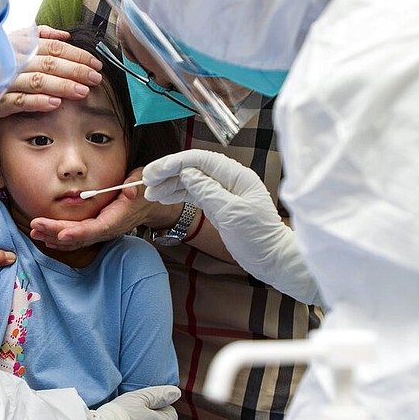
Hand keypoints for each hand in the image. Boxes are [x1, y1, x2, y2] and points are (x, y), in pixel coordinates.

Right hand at [0, 26, 102, 118]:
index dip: (77, 55)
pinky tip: (55, 104)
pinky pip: (19, 101)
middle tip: (95, 78)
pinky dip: (38, 101)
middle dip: (76, 71)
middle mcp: (13, 61)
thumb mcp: (13, 43)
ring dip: (62, 86)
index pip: (54, 47)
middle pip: (50, 64)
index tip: (95, 63)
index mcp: (20, 46)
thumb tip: (65, 35)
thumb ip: (39, 37)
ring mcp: (5, 81)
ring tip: (82, 92)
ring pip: (37, 82)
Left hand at [30, 169, 181, 250]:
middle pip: (79, 236)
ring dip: (53, 237)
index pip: (96, 229)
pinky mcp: (95, 230)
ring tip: (35, 232)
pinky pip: (76, 239)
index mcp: (117, 219)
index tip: (61, 234)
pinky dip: (60, 239)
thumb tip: (129, 190)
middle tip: (35, 226)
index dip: (78, 233)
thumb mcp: (144, 183)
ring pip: (75, 240)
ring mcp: (100, 232)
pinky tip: (46, 237)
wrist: (150, 204)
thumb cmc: (145, 190)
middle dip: (56, 232)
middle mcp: (107, 229)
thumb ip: (136, 187)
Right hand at [143, 150, 322, 305]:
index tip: (155, 172)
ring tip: (151, 193)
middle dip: (168, 173)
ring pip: (191, 181)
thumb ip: (208, 191)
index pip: (200, 160)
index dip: (175, 163)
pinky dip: (178, 195)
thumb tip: (187, 174)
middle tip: (146, 181)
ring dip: (170, 185)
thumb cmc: (259, 238)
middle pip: (193, 168)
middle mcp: (229, 180)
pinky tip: (164, 198)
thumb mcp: (231, 213)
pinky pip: (195, 194)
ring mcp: (223, 192)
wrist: (272, 259)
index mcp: (236, 176)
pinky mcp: (219, 205)